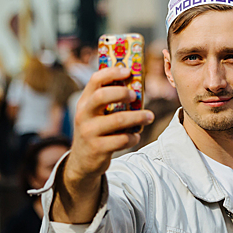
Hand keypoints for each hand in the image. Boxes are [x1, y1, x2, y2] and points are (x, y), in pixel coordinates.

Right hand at [66, 66, 153, 181]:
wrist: (82, 162)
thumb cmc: (96, 131)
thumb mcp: (95, 114)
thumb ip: (109, 101)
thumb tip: (136, 85)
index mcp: (84, 102)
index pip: (95, 80)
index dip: (112, 72)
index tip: (127, 71)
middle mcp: (83, 115)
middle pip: (102, 96)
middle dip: (122, 93)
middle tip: (135, 96)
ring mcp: (89, 132)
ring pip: (117, 120)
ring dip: (138, 117)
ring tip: (149, 116)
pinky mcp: (97, 148)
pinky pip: (122, 139)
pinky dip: (133, 137)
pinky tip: (135, 136)